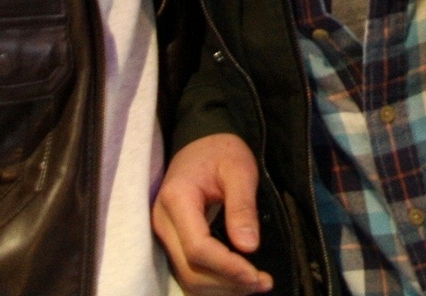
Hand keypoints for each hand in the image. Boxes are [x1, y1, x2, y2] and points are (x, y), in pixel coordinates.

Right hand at [154, 134, 271, 294]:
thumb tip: (249, 247)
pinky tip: (237, 280)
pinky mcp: (172, 243)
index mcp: (176, 200)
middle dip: (228, 283)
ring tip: (255, 283)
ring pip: (188, 278)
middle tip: (263, 282)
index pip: (197, 248)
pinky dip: (213, 283)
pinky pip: (188, 273)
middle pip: (191, 270)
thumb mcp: (239, 169)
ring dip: (221, 288)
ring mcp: (164, 235)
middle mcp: (163, 222)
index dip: (227, 267)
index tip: (256, 275)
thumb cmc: (221, 151)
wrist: (201, 143)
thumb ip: (242, 206)